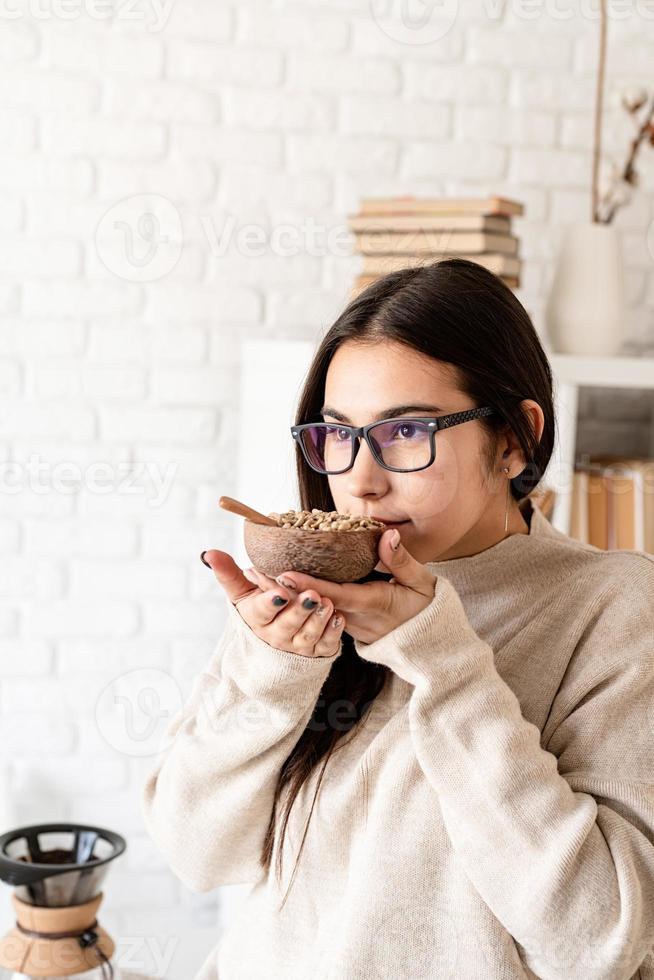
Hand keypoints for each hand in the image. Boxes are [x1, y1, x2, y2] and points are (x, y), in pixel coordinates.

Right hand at [201, 550, 345, 657]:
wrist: (274, 644)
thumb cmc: (260, 609)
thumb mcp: (243, 593)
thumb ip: (228, 574)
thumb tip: (208, 553)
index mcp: (257, 619)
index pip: (261, 612)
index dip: (270, 603)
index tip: (280, 593)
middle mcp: (276, 636)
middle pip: (287, 627)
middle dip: (299, 612)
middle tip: (312, 596)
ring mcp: (296, 647)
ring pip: (307, 637)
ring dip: (318, 621)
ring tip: (328, 604)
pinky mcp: (316, 652)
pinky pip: (325, 646)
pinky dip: (333, 633)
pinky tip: (339, 617)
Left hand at [244, 529, 436, 644]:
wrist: (428, 644)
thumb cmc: (425, 609)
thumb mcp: (421, 583)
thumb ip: (401, 560)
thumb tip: (386, 535)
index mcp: (372, 603)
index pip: (334, 594)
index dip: (308, 586)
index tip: (284, 574)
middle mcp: (353, 617)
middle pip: (312, 603)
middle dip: (283, 589)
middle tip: (252, 573)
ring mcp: (346, 624)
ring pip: (310, 609)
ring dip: (284, 594)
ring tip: (254, 575)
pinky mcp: (343, 625)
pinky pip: (316, 611)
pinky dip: (297, 599)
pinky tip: (276, 585)